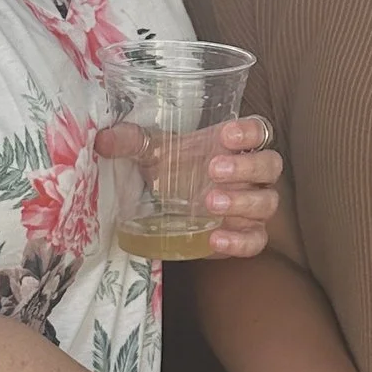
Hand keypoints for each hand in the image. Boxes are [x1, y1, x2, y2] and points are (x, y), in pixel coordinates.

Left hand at [92, 111, 283, 256]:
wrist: (171, 205)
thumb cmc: (172, 169)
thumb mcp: (150, 152)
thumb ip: (130, 142)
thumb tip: (102, 140)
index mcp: (234, 144)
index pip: (260, 130)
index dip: (249, 131)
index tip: (227, 135)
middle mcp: (251, 173)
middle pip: (269, 164)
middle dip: (246, 166)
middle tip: (214, 169)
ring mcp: (252, 205)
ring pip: (267, 202)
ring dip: (243, 202)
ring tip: (210, 203)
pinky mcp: (246, 235)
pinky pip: (256, 240)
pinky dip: (240, 241)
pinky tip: (216, 239)